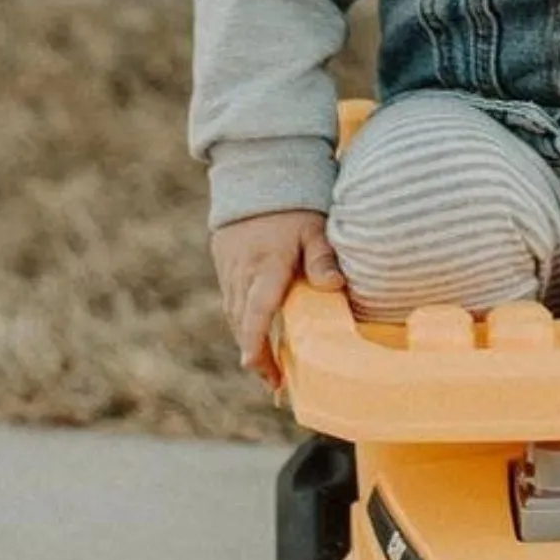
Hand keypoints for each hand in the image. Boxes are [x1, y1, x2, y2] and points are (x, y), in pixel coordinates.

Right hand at [210, 210, 341, 391]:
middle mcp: (242, 273)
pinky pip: (232, 305)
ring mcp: (229, 272)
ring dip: (249, 344)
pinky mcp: (225, 269)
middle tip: (277, 385)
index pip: (257, 311)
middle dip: (257, 356)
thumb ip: (322, 258)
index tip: (257, 368)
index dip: (256, 342)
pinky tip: (257, 339)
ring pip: (235, 317)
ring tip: (270, 371)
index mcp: (265, 266)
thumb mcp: (314, 227)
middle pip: (244, 324)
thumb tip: (334, 287)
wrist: (256, 174)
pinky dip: (243, 326)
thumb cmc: (293, 204)